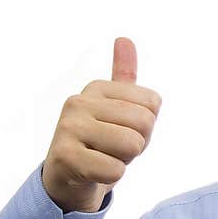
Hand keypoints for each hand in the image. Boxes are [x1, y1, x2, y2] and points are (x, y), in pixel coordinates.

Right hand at [41, 37, 161, 212]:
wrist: (68, 179)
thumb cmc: (100, 142)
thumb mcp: (116, 107)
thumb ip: (123, 75)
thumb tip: (124, 38)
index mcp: (96, 87)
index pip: (153, 104)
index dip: (146, 125)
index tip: (122, 130)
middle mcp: (79, 102)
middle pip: (144, 123)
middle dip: (137, 144)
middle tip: (113, 148)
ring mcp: (68, 128)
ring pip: (131, 145)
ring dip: (124, 160)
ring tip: (103, 157)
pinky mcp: (64, 157)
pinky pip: (115, 169)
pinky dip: (111, 176)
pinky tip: (94, 171)